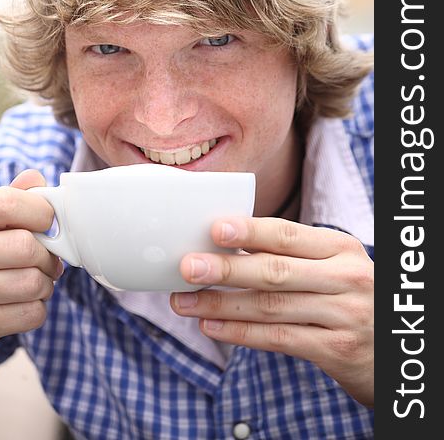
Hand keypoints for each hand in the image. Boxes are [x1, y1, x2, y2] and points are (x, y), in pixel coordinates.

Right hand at [0, 170, 62, 367]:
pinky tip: (23, 304)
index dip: (40, 212)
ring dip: (44, 285)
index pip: (7, 204)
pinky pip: (28, 314)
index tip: (47, 222)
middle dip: (48, 256)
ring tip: (36, 283)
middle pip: (24, 246)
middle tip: (48, 261)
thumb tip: (34, 178)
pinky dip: (36, 309)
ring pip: (30, 283)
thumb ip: (8, 203)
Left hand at [171, 217, 373, 407]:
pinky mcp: (336, 350)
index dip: (250, 231)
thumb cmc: (350, 295)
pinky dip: (241, 333)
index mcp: (341, 248)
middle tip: (187, 267)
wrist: (394, 344)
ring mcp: (343, 315)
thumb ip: (293, 255)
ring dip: (222, 305)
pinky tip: (211, 327)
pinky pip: (278, 339)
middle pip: (275, 271)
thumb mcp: (335, 264)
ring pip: (270, 307)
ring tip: (185, 302)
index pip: (289, 235)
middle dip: (226, 269)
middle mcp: (345, 278)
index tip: (214, 228)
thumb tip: (228, 247)